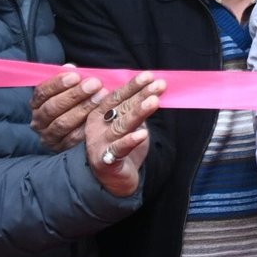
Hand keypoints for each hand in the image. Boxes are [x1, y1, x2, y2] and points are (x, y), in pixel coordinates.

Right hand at [31, 65, 105, 151]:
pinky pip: (72, 139)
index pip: (42, 92)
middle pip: (52, 107)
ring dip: (83, 109)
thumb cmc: (75, 104)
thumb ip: (69, 79)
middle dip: (74, 95)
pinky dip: (85, 127)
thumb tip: (70, 67)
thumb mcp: (69, 90)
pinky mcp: (60, 149)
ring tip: (101, 97)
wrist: (77, 134)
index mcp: (36, 104)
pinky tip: (98, 117)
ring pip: (62, 123)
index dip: (58, 83)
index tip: (76, 75)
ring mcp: (48, 137)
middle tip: (94, 84)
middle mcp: (38, 121)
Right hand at [83, 73, 163, 197]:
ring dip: (138, 113)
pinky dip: (130, 141)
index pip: (116, 96)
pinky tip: (142, 134)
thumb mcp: (128, 124)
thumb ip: (135, 108)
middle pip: (120, 108)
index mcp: (99, 114)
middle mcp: (97, 127)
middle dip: (140, 95)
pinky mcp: (105, 161)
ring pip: (121, 125)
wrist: (112, 181)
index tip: (149, 75)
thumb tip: (154, 87)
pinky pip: (119, 149)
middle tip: (158, 84)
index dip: (132, 86)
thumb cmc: (121, 148)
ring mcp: (100, 144)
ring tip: (153, 102)